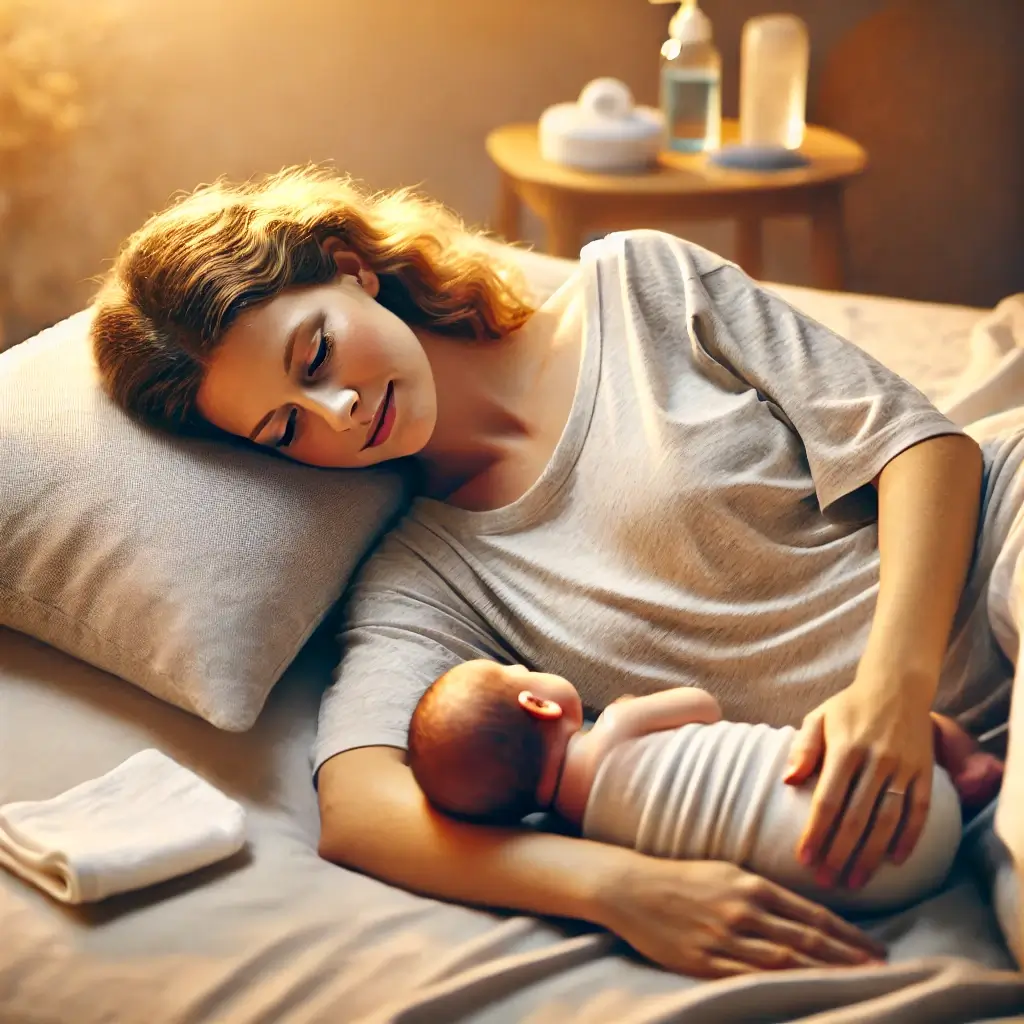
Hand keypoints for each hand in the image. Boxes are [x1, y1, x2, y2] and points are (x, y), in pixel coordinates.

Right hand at [597, 856, 883, 977]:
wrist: (632, 888)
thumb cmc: (682, 878)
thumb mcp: (727, 872)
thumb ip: (763, 892)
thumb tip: (804, 913)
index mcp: (752, 884)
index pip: (813, 914)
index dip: (849, 934)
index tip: (877, 949)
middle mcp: (745, 910)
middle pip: (809, 939)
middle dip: (850, 958)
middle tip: (883, 971)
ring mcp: (726, 937)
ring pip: (788, 960)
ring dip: (827, 973)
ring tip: (858, 984)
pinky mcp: (706, 961)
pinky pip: (753, 978)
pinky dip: (785, 987)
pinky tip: (807, 993)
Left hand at [784, 673, 935, 888]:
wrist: (897, 686)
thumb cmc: (849, 706)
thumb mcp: (818, 717)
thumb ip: (804, 748)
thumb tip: (788, 781)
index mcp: (845, 748)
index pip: (828, 800)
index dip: (815, 832)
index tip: (803, 859)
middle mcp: (876, 760)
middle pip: (856, 817)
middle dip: (839, 853)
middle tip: (826, 882)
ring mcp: (903, 767)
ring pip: (887, 820)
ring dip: (871, 855)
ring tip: (855, 881)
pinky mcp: (925, 772)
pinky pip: (919, 811)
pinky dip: (909, 838)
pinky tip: (895, 862)